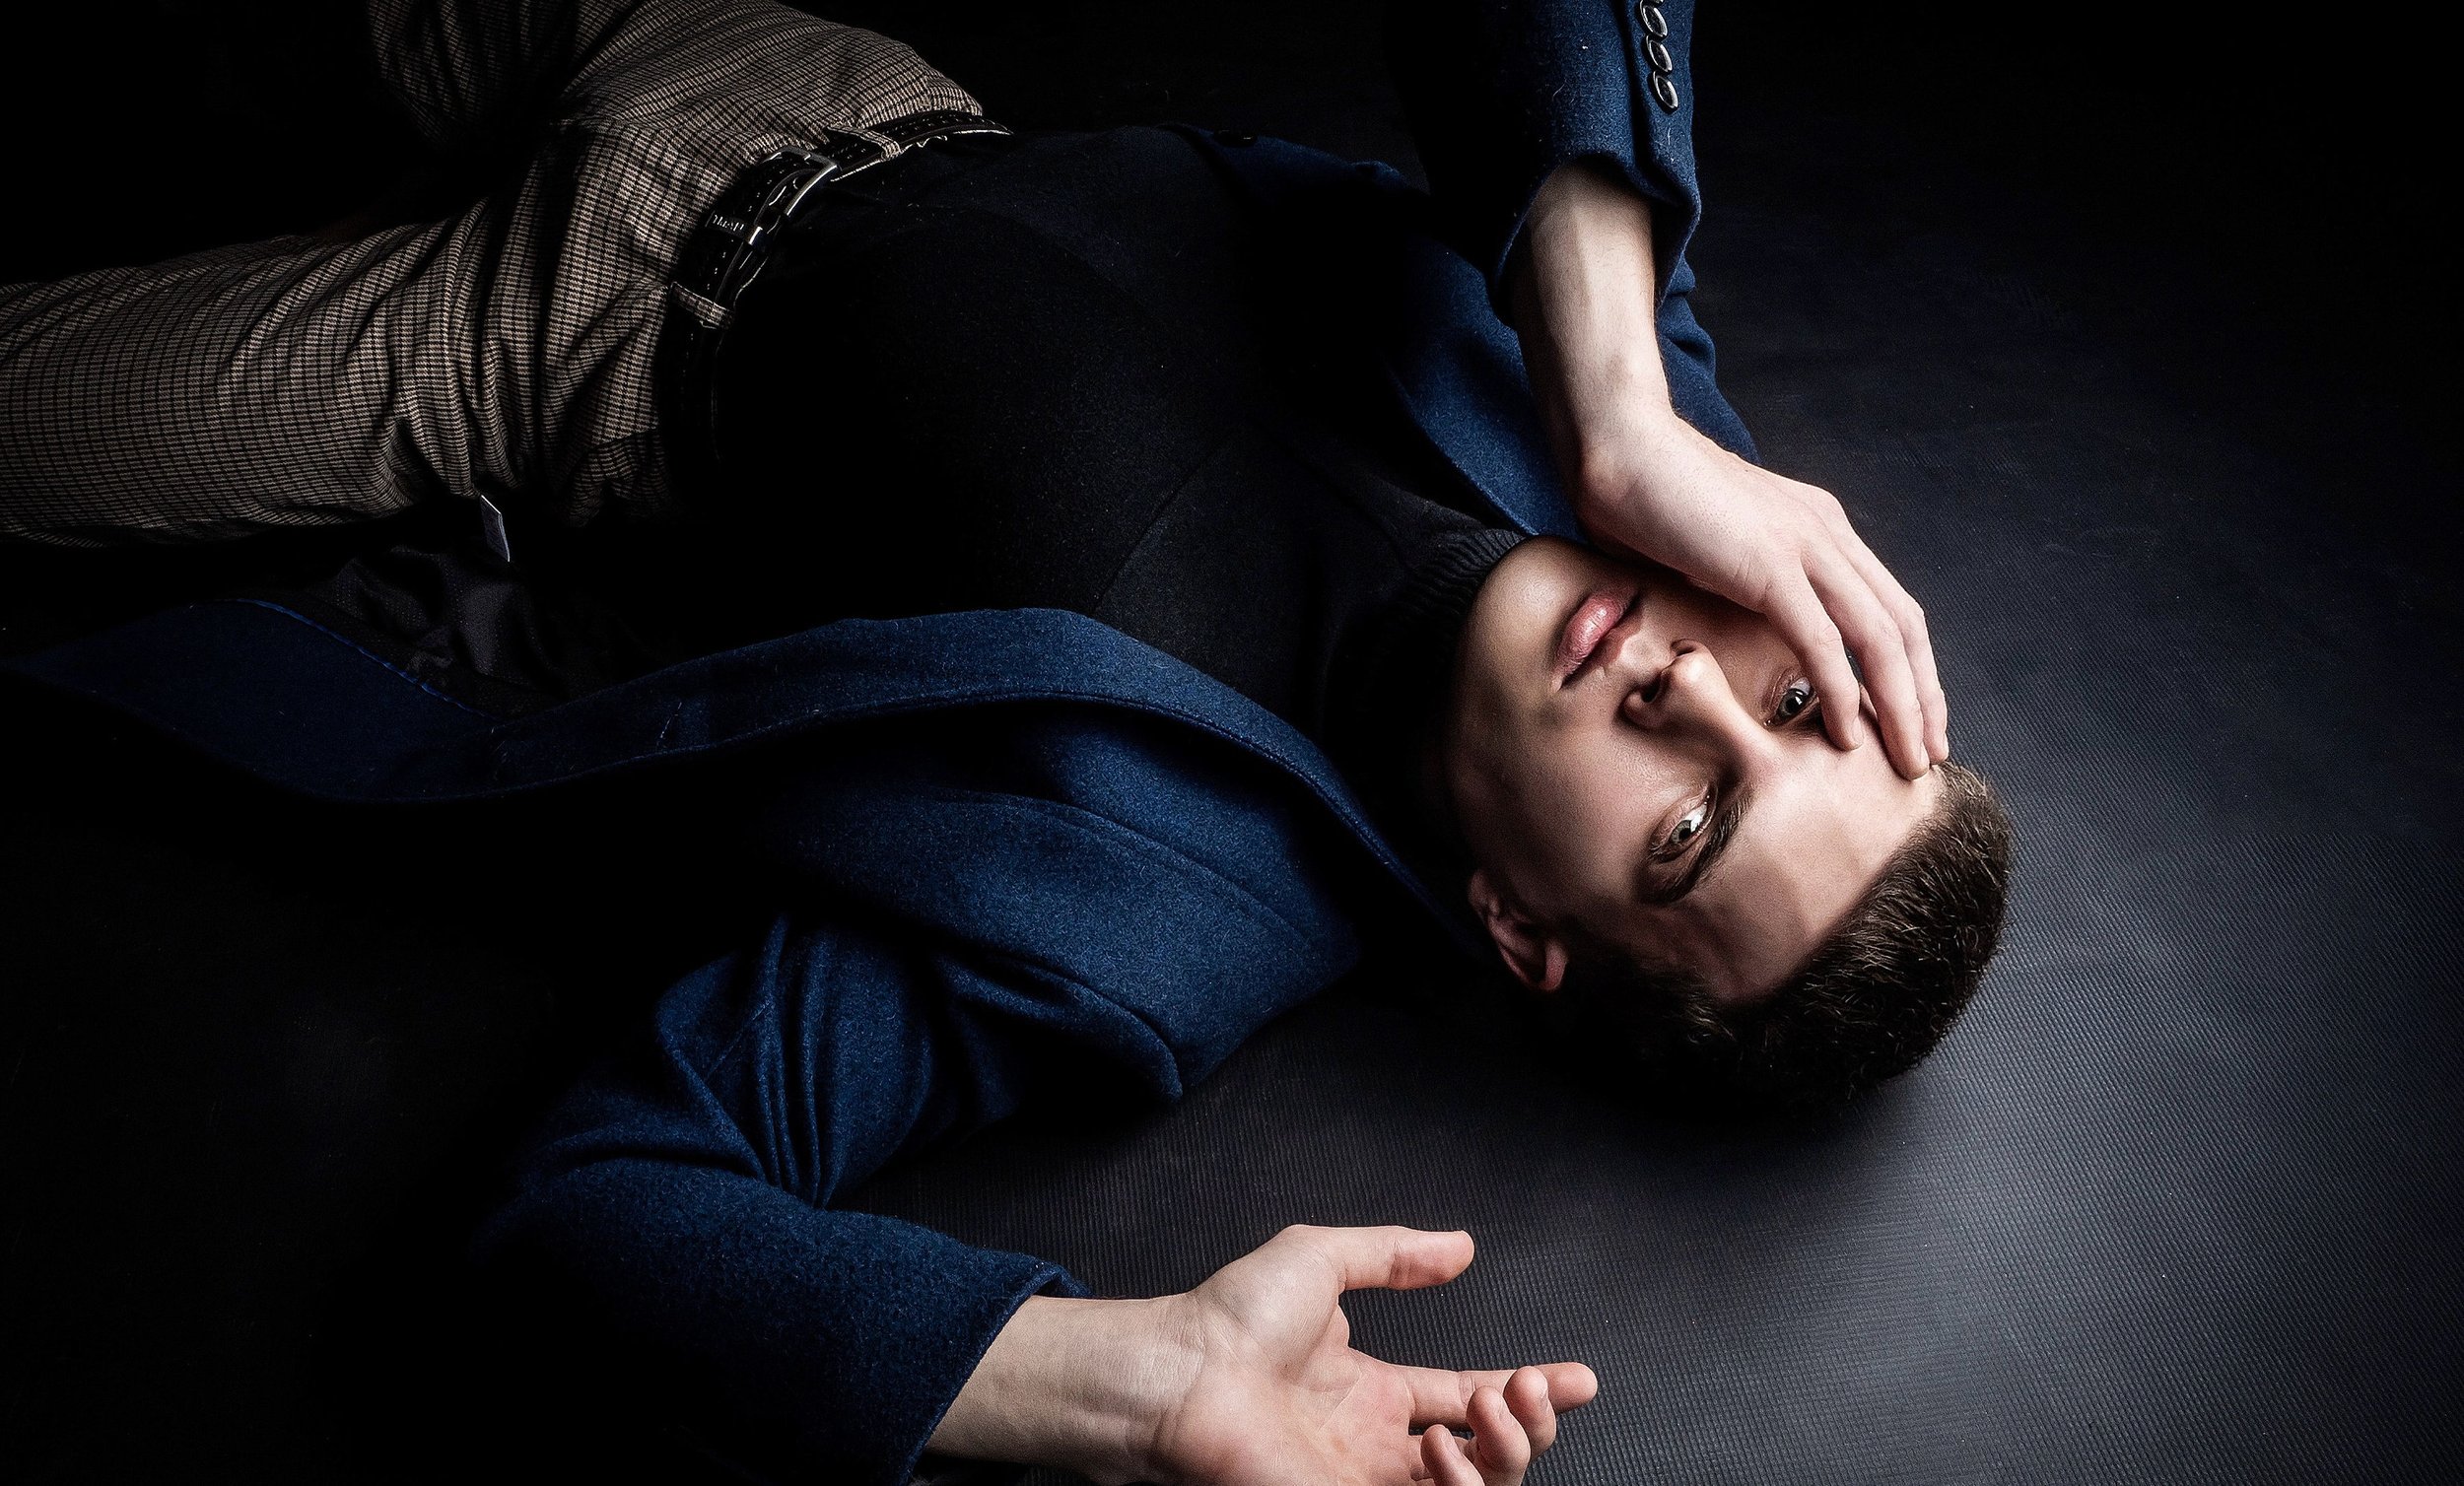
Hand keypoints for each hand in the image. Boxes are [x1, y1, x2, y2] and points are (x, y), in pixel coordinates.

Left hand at [1146, 1224, 1595, 1484]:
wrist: (1183, 1372)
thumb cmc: (1230, 1319)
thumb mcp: (1323, 1259)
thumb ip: (1396, 1255)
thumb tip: (1460, 1246)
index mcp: (1370, 1391)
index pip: (1468, 1398)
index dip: (1529, 1391)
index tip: (1580, 1378)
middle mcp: (1375, 1444)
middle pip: (1488, 1452)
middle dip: (1530, 1421)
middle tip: (1529, 1388)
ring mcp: (1363, 1481)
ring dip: (1506, 1453)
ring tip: (1488, 1410)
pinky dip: (1464, 1485)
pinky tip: (1443, 1450)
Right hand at [1509, 162, 1948, 778]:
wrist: (1617, 444)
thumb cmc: (1644, 498)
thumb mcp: (1712, 550)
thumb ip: (1738, 586)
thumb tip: (1733, 633)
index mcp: (1820, 529)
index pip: (1889, 607)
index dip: (1910, 669)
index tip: (1912, 719)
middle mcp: (1828, 534)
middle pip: (1903, 626)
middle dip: (1923, 696)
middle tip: (1927, 753)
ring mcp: (1804, 546)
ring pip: (1879, 638)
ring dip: (1900, 705)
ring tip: (1906, 758)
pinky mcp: (1769, 564)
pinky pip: (1822, 640)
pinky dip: (1842, 690)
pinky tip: (1846, 733)